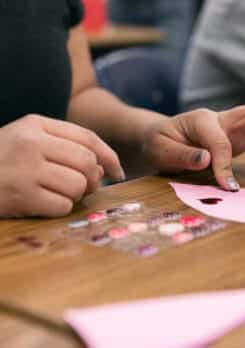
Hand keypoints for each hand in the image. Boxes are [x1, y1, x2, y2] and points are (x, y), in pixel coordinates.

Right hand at [0, 115, 123, 217]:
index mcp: (35, 124)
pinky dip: (60, 208)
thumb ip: (65, 145)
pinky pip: (63, 206)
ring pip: (78, 185)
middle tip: (82, 186)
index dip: (108, 156)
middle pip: (87, 162)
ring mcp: (24, 169)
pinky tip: (43, 204)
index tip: (116, 171)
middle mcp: (31, 143)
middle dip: (92, 179)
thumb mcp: (28, 140)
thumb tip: (104, 167)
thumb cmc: (0, 160)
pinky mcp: (20, 196)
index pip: (87, 138)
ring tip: (56, 193)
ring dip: (75, 195)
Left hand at [142, 102, 244, 190]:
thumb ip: (183, 155)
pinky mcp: (238, 136)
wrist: (161, 136)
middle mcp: (220, 119)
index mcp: (201, 120)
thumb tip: (207, 160)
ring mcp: (231, 126)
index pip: (220, 141)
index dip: (225, 164)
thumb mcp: (161, 150)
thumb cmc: (159, 142)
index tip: (227, 187)